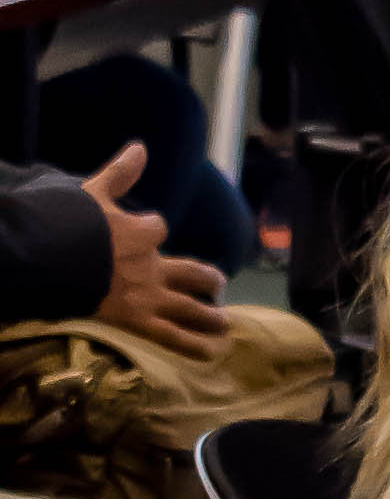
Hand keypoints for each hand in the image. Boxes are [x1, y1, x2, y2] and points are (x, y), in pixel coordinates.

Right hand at [85, 146, 225, 345]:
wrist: (56, 257)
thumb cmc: (72, 224)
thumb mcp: (96, 192)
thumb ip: (120, 173)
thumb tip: (140, 146)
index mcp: (141, 232)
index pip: (156, 229)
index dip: (151, 229)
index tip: (148, 231)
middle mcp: (151, 264)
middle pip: (188, 271)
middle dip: (205, 277)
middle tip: (218, 282)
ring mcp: (147, 293)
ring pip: (188, 306)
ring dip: (208, 315)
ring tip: (224, 322)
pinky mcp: (137, 319)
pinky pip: (172, 335)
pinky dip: (194, 344)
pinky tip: (214, 352)